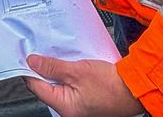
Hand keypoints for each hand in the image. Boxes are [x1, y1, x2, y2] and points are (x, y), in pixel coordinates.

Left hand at [24, 54, 143, 116]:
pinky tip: (71, 65)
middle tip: (44, 53)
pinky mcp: (84, 100)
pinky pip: (70, 86)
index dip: (30, 70)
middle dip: (44, 69)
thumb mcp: (78, 70)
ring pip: (58, 85)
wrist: (135, 88)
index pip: (36, 87)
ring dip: (57, 71)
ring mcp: (77, 106)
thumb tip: (33, 62)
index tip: (28, 56)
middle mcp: (68, 110)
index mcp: (64, 107)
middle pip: (46, 87)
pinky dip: (68, 75)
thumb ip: (53, 66)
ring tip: (60, 58)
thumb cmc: (112, 86)